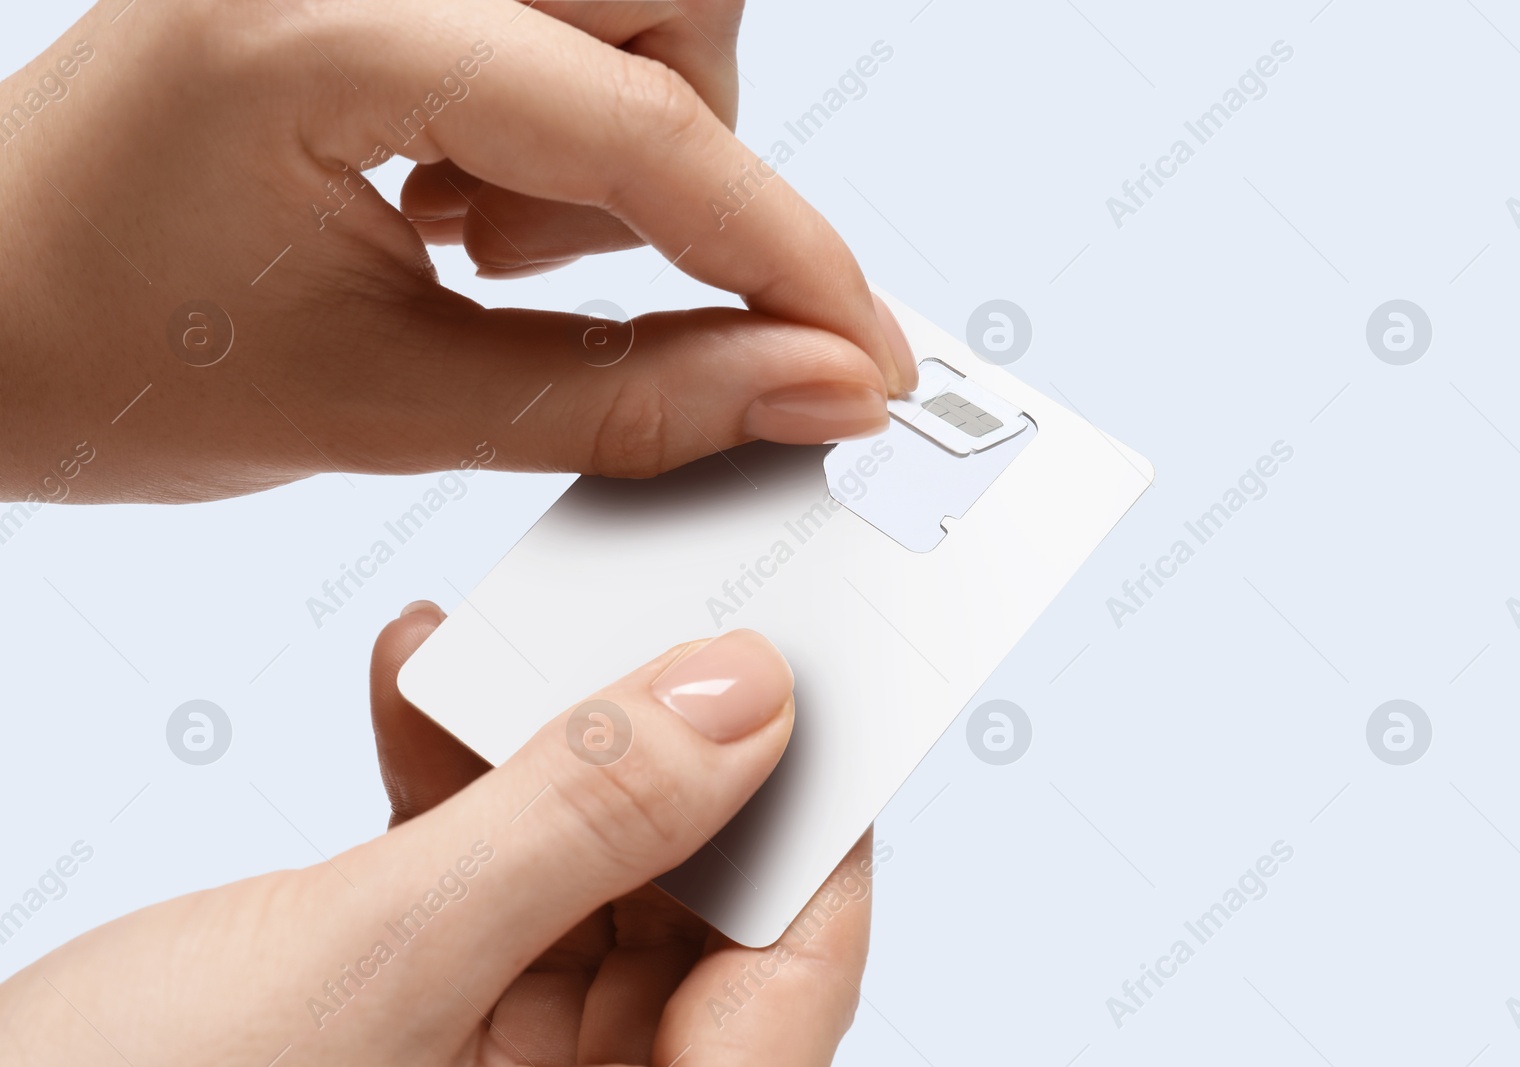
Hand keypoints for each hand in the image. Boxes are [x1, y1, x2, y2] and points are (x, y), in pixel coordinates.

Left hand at [0, 0, 916, 502]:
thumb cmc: (114, 363)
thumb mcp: (387, 409)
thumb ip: (628, 399)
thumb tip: (813, 390)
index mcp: (324, 25)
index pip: (641, 130)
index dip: (783, 256)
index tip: (862, 356)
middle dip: (678, 157)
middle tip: (534, 264)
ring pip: (639, 2)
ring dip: (616, 142)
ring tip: (466, 238)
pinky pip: (566, 14)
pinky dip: (562, 117)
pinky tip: (451, 193)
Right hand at [0, 605, 877, 1064]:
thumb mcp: (382, 959)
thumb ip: (579, 823)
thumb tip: (747, 697)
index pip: (792, 974)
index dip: (821, 816)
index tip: (818, 671)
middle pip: (695, 902)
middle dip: (669, 747)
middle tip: (663, 605)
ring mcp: (492, 1054)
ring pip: (583, 863)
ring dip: (547, 738)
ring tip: (520, 619)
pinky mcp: (411, 1000)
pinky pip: (475, 864)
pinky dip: (449, 768)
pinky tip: (416, 671)